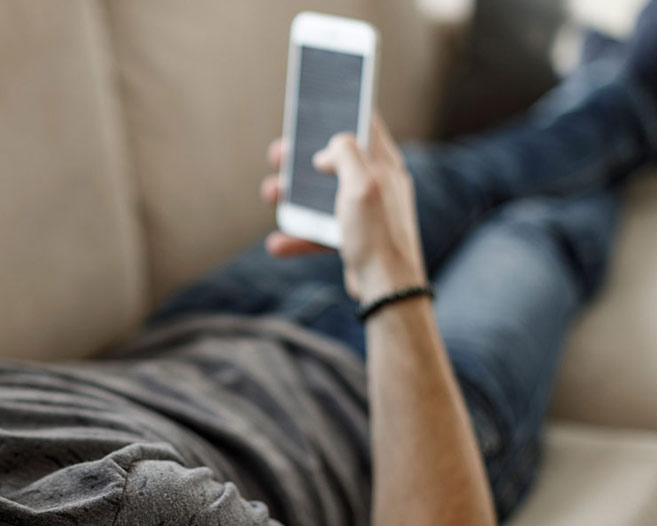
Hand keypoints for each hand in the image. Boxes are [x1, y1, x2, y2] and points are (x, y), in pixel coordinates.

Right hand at [261, 114, 426, 299]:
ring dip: (294, 194)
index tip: (320, 104)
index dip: (343, 111)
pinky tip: (277, 242)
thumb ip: (345, 153)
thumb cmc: (378, 234)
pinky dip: (298, 234)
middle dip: (303, 156)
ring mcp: (365, 211)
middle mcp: (377, 184)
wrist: (387, 289)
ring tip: (270, 192)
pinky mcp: (354, 236)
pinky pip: (320, 229)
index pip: (367, 125)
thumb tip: (329, 150)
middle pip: (335, 159)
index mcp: (384, 165)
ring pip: (322, 194)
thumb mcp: (362, 183)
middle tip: (278, 153)